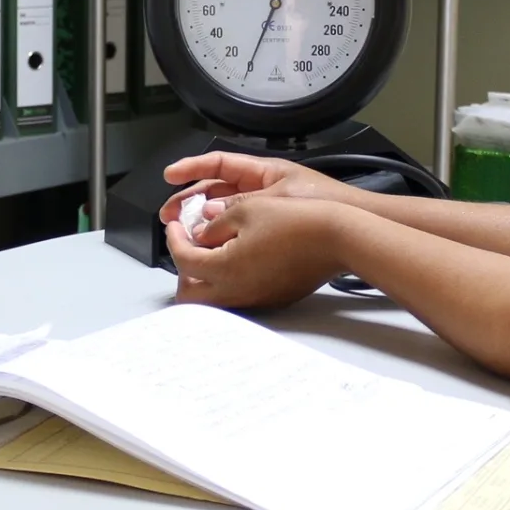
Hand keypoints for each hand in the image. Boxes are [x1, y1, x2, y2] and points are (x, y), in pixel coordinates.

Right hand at [160, 150, 363, 227]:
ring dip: (203, 220)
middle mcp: (261, 188)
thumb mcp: (274, 200)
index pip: (218, 164)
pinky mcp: (270, 230)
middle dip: (189, 200)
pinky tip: (212, 246)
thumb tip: (207, 217)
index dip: (191, 168)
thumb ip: (238, 207)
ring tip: (186, 232)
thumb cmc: (324, 202)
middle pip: (215, 190)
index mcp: (262, 171)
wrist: (353, 225)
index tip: (169, 176)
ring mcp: (265, 209)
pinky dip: (222, 236)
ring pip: (224, 212)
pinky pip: (238, 230)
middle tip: (169, 215)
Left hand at [165, 192, 354, 309]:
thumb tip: (199, 232)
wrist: (336, 239)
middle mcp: (236, 291)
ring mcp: (254, 299)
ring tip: (211, 248)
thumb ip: (214, 224)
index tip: (174, 224)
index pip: (182, 259)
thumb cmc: (297, 221)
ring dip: (204, 276)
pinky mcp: (270, 299)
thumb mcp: (246, 210)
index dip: (173, 238)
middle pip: (189, 295)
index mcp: (224, 268)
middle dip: (181, 269)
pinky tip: (237, 256)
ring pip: (212, 298)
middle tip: (186, 244)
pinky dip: (226, 280)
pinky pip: (236, 296)